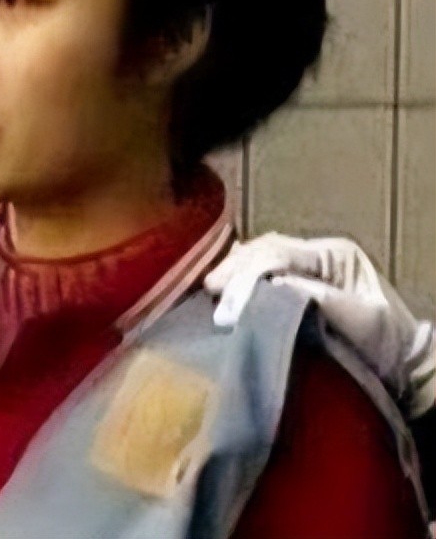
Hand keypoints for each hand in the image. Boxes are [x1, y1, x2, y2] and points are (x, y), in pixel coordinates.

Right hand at [205, 232, 434, 417]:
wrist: (402, 363)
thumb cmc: (386, 345)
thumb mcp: (361, 320)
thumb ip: (319, 299)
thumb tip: (273, 288)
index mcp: (335, 254)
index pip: (279, 254)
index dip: (248, 274)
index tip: (225, 301)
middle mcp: (318, 251)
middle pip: (265, 248)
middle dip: (235, 268)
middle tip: (209, 291)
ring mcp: (308, 261)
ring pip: (260, 252)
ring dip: (235, 268)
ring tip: (211, 287)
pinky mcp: (299, 276)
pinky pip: (262, 263)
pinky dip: (240, 271)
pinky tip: (224, 281)